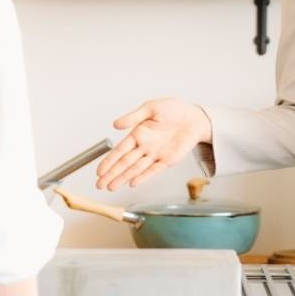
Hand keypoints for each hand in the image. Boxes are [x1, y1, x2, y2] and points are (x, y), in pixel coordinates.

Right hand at [95, 98, 211, 190]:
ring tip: (111, 187)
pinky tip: (132, 183)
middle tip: (99, 185)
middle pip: (124, 163)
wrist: (195, 117)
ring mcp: (155, 155)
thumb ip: (133, 117)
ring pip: (135, 169)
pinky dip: (142, 177)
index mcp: (138, 133)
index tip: (99, 171)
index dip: (109, 161)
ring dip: (123, 178)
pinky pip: (153, 171)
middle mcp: (145, 146)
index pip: (120, 150)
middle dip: (111, 174)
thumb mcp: (151, 107)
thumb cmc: (174, 109)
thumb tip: (116, 124)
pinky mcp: (167, 160)